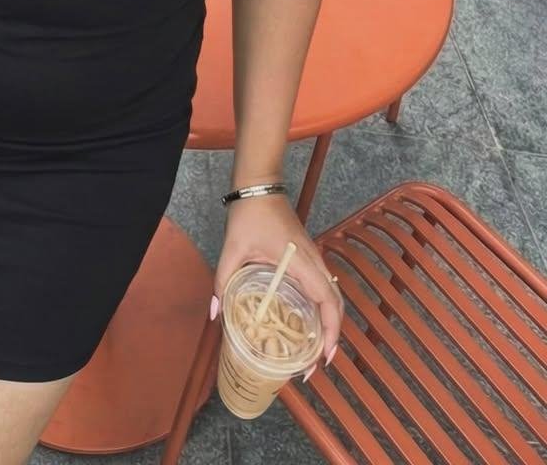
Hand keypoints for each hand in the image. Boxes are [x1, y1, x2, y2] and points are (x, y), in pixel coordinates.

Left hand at [212, 193, 343, 373]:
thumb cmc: (249, 214)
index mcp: (300, 261)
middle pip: (335, 304)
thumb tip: (215, 314)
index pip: (327, 300)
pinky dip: (322, 308)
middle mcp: (314, 261)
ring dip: (328, 323)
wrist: (258, 185)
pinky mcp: (307, 256)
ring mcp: (313, 258)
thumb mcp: (232, 249)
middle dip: (331, 336)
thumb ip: (223, 281)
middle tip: (316, 365)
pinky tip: (307, 323)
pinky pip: (322, 287)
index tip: (325, 357)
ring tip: (313, 351)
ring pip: (332, 296)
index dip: (331, 331)